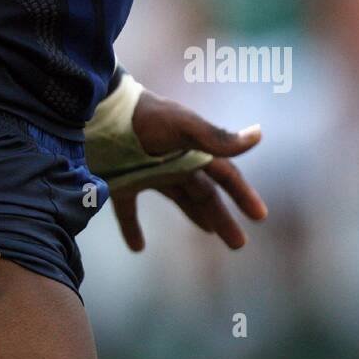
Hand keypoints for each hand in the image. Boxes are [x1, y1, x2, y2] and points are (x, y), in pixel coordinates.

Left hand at [112, 89, 267, 250]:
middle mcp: (174, 163)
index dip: (243, 195)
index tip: (260, 216)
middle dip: (222, 217)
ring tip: (209, 233)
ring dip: (194, 216)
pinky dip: (132, 228)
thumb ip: (216, 137)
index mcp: (192, 151)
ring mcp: (147, 173)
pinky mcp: (120, 183)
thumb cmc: (143, 117)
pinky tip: (137, 247)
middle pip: (204, 194)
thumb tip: (259, 134)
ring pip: (178, 199)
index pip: (224, 176)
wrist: (99, 110)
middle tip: (238, 244)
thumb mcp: (182, 127)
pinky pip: (129, 210)